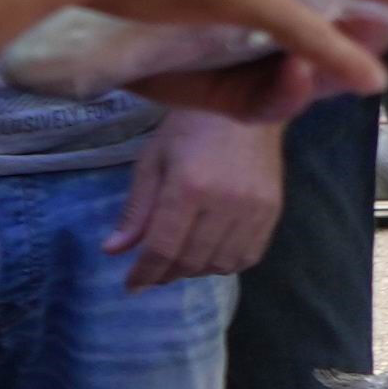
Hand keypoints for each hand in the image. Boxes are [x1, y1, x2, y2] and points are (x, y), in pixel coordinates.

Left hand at [114, 105, 281, 284]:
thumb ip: (136, 209)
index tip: (131, 284)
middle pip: (191, 260)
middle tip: (152, 274)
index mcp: (188, 187)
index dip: (144, 273)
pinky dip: (225, 264)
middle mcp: (224, 202)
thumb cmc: (189, 128)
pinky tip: (210, 254)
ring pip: (220, 264)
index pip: (163, 248)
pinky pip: (248, 256)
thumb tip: (114, 251)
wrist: (247, 104)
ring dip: (195, 271)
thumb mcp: (152, 161)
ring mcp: (253, 208)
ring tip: (180, 262)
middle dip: (166, 274)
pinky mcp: (273, 210)